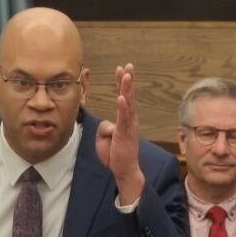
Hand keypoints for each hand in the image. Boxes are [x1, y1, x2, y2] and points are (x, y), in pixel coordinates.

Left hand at [95, 63, 144, 204]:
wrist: (124, 170)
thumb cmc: (115, 154)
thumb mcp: (105, 137)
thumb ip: (106, 126)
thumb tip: (108, 123)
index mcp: (125, 119)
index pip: (124, 97)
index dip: (122, 83)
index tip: (122, 68)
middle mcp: (130, 120)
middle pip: (128, 95)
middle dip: (127, 80)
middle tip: (128, 65)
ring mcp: (129, 126)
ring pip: (128, 104)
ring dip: (127, 89)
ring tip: (126, 76)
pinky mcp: (125, 134)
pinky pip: (124, 119)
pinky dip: (123, 108)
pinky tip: (122, 98)